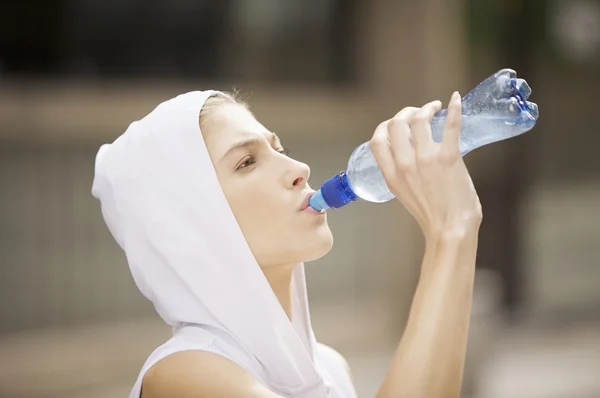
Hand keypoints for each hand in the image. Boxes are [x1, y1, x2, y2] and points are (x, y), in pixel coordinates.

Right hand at [370, 92, 481, 238]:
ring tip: (436, 108)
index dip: (385, 125)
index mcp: (392, 175)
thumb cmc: (432, 216)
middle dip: (407, 112)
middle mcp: (405, 164)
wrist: (451, 230)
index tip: (396, 122)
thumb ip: (403, 175)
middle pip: (397, 124)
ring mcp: (426, 159)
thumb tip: (411, 158)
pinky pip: (451, 125)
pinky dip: (454, 108)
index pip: (378, 140)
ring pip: (420, 120)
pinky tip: (456, 99)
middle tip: (419, 112)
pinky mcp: (449, 157)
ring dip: (427, 108)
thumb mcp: (405, 195)